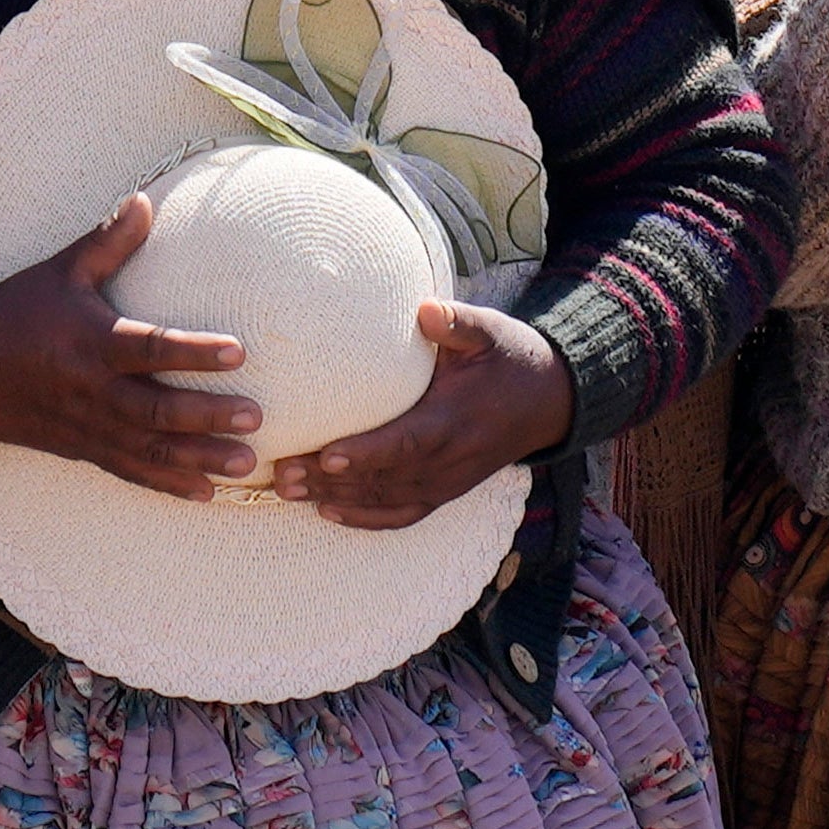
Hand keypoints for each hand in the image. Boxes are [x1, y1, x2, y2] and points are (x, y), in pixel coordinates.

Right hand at [0, 190, 253, 496]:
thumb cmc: (17, 314)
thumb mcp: (60, 272)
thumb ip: (107, 241)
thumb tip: (145, 199)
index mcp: (90, 342)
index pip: (149, 349)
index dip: (193, 352)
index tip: (239, 350)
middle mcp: (92, 390)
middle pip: (156, 410)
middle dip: (207, 417)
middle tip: (256, 416)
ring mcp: (88, 426)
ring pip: (149, 450)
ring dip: (199, 459)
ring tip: (245, 462)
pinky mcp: (84, 449)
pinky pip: (129, 471)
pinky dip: (167, 485)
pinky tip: (205, 494)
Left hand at [269, 300, 571, 531]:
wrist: (548, 401)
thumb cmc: (509, 358)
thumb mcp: (489, 331)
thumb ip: (456, 323)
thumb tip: (425, 308)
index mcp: (455, 421)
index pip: (406, 443)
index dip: (367, 453)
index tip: (327, 455)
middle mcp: (449, 461)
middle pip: (383, 479)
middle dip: (330, 481)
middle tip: (281, 473)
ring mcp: (447, 482)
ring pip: (385, 500)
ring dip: (335, 499)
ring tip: (286, 489)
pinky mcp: (445, 491)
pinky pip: (402, 514)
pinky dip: (365, 519)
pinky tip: (326, 512)